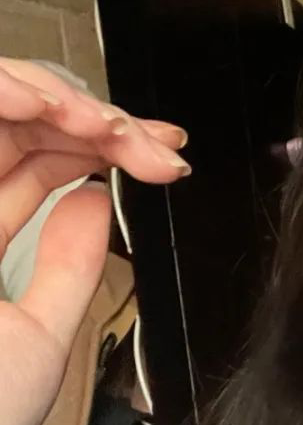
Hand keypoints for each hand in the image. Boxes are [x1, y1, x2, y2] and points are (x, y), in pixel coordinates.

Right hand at [0, 58, 190, 424]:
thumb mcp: (42, 331)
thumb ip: (69, 263)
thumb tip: (98, 201)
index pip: (38, 163)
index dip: (101, 148)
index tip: (165, 158)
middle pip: (16, 122)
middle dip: (94, 116)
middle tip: (152, 140)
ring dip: (54, 98)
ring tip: (110, 126)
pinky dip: (2, 94)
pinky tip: (49, 105)